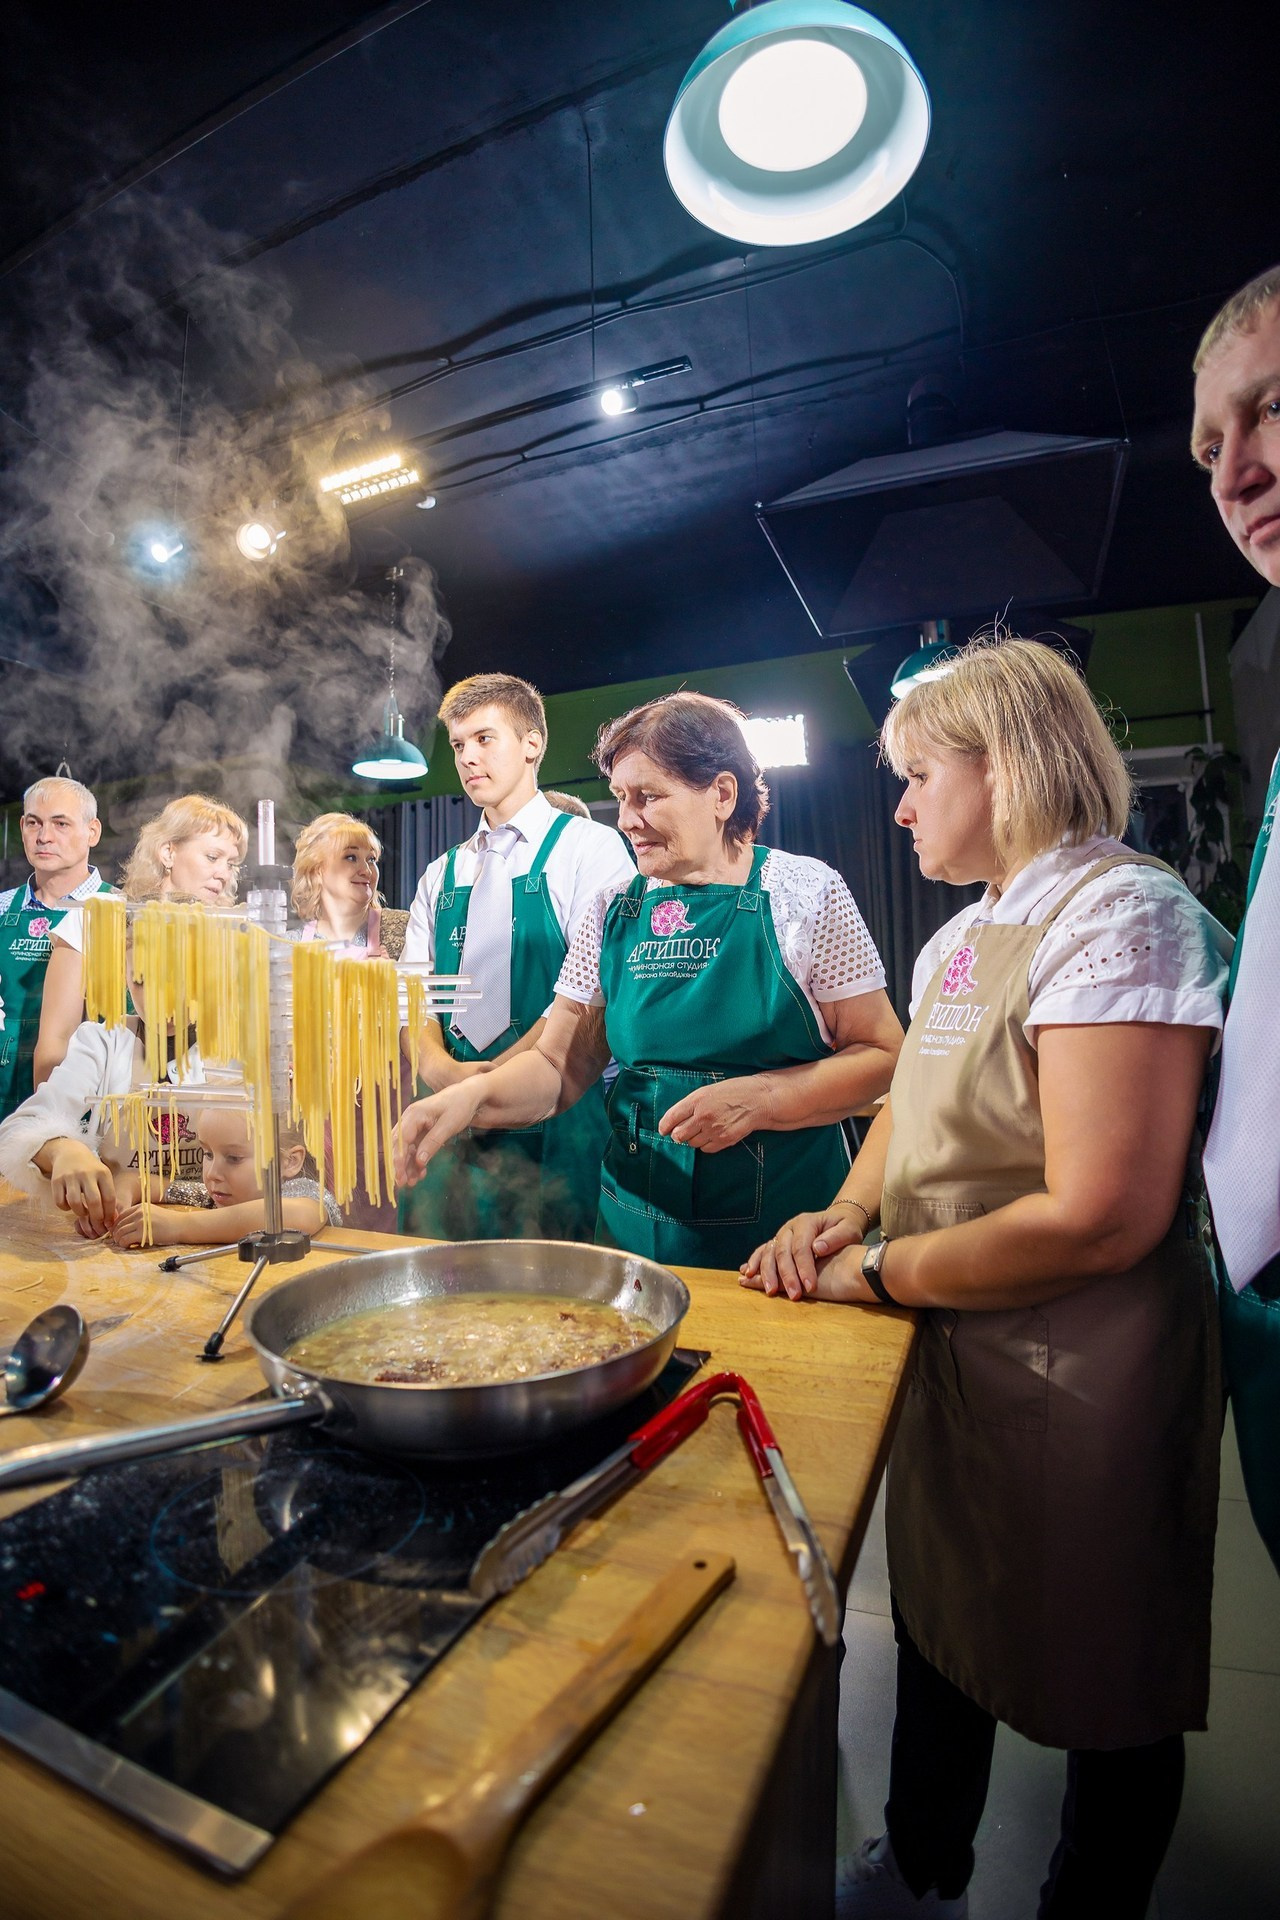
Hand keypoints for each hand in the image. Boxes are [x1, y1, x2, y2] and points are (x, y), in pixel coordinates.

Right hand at [50, 1142, 116, 1236]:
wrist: (69, 1152)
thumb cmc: (90, 1170)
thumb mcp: (103, 1176)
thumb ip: (108, 1195)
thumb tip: (113, 1219)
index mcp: (102, 1173)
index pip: (109, 1197)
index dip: (110, 1214)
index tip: (109, 1223)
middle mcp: (87, 1173)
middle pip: (94, 1202)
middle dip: (96, 1218)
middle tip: (97, 1224)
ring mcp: (71, 1176)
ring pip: (75, 1203)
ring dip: (80, 1213)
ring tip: (82, 1212)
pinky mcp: (56, 1180)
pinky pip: (60, 1201)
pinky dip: (65, 1208)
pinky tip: (69, 1206)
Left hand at [110, 1205, 188, 1248]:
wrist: (182, 1225)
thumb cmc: (169, 1222)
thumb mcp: (152, 1213)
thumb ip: (139, 1216)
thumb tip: (124, 1227)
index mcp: (140, 1207)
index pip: (120, 1216)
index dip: (116, 1226)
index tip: (117, 1233)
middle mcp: (139, 1212)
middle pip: (118, 1225)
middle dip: (115, 1234)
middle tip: (118, 1241)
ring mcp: (140, 1222)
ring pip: (120, 1232)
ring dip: (118, 1240)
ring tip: (123, 1244)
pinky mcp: (143, 1233)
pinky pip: (125, 1239)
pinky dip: (123, 1244)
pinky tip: (128, 1246)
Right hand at [393, 1083, 481, 1187]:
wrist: (468, 1096)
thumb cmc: (459, 1106)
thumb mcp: (448, 1125)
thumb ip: (432, 1142)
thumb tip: (419, 1161)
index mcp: (414, 1114)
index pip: (400, 1139)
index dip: (398, 1158)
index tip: (400, 1174)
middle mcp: (409, 1120)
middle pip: (399, 1145)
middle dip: (399, 1165)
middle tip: (403, 1183)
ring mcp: (414, 1126)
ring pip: (406, 1149)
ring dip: (408, 1165)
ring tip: (412, 1183)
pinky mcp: (421, 1132)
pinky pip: (415, 1148)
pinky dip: (416, 1161)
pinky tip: (421, 1173)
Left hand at [658, 1077, 763, 1153]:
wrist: (759, 1099)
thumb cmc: (734, 1091)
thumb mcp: (708, 1091)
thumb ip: (691, 1105)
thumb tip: (676, 1121)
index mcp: (697, 1100)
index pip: (672, 1117)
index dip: (664, 1126)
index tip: (663, 1130)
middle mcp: (703, 1116)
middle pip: (679, 1135)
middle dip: (678, 1134)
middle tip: (684, 1131)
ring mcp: (713, 1130)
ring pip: (692, 1143)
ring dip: (693, 1139)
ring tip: (703, 1129)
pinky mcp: (724, 1140)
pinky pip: (705, 1149)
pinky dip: (705, 1144)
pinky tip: (712, 1135)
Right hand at [740, 1207, 865, 1300]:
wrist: (837, 1220)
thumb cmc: (845, 1227)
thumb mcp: (849, 1229)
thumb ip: (836, 1238)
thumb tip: (817, 1248)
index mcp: (806, 1222)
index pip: (802, 1247)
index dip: (804, 1268)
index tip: (810, 1287)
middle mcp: (790, 1227)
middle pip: (783, 1252)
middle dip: (787, 1275)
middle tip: (794, 1296)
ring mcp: (781, 1235)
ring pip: (769, 1253)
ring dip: (767, 1273)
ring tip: (770, 1291)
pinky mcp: (777, 1243)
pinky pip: (762, 1252)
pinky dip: (754, 1263)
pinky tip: (748, 1276)